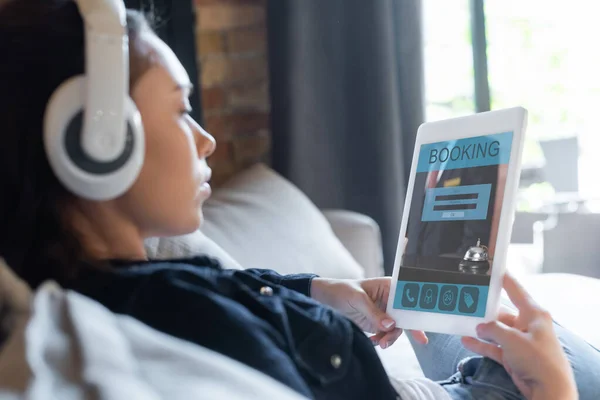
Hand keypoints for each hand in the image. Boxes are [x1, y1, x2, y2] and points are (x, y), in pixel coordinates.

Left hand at [311, 277, 427, 347]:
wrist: (324, 300)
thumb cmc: (341, 291)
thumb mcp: (357, 299)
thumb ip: (374, 312)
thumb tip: (390, 325)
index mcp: (388, 287)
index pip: (408, 298)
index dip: (416, 309)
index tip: (420, 323)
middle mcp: (390, 300)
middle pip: (405, 316)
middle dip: (402, 329)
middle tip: (392, 339)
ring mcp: (384, 312)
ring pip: (396, 328)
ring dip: (390, 337)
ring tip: (380, 343)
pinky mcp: (377, 323)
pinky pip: (386, 334)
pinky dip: (382, 340)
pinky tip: (373, 341)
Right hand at [461, 274, 576, 399]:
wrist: (548, 390)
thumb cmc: (538, 360)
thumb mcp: (512, 339)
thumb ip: (492, 329)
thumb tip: (479, 327)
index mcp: (533, 313)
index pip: (515, 289)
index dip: (502, 278)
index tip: (490, 266)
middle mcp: (527, 324)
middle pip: (501, 311)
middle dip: (484, 309)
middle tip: (465, 300)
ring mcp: (519, 340)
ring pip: (495, 329)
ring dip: (480, 328)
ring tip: (462, 321)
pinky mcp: (513, 355)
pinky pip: (493, 346)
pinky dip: (481, 344)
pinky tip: (466, 340)